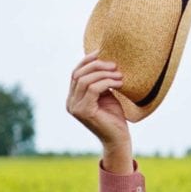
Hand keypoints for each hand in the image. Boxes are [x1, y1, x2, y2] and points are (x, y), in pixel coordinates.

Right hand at [66, 51, 132, 172]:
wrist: (119, 139)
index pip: (76, 73)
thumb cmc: (115, 118)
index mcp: (73, 97)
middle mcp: (70, 102)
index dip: (88, 60)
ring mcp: (75, 107)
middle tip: (115, 64)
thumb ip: (100, 83)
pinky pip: (93, 89)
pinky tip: (118, 83)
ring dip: (104, 74)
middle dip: (97, 65)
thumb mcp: (106, 96)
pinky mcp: (84, 111)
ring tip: (120, 75)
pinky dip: (107, 82)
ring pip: (85, 80)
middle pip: (78, 74)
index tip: (102, 52)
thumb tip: (104, 62)